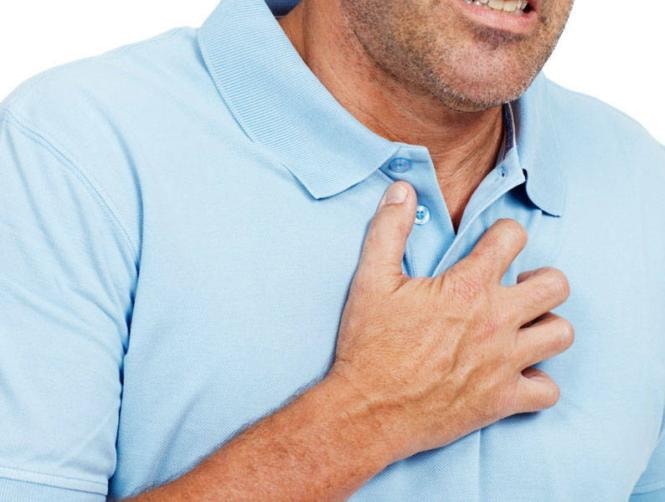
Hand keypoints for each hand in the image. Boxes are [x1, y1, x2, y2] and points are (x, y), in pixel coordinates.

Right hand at [329, 181, 572, 460]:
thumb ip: (389, 229)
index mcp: (467, 286)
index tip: (492, 246)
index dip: (504, 235)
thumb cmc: (369, 344)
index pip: (513, 237)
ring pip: (561, 334)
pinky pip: (548, 390)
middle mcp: (496, 321)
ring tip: (520, 327)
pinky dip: (538, 381)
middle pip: (555, 285)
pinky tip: (516, 373)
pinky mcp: (502, 400)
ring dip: (545, 326)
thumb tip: (402, 189)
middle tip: (515, 287)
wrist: (367, 409)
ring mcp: (504, 363)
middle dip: (540, 279)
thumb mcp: (371, 279)